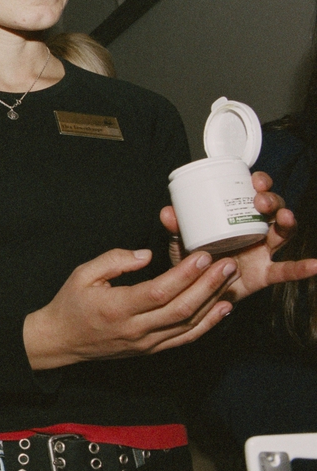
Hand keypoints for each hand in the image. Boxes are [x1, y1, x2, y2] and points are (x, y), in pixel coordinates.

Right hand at [24, 247, 237, 369]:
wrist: (61, 340)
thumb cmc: (71, 304)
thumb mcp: (82, 274)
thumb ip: (114, 261)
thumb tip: (146, 255)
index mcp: (116, 308)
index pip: (159, 291)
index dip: (184, 274)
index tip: (203, 256)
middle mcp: (134, 329)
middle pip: (181, 308)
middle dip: (208, 285)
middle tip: (227, 263)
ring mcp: (144, 343)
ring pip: (188, 324)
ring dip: (213, 301)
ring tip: (230, 279)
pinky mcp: (150, 349)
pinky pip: (185, 338)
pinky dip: (208, 324)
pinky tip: (222, 308)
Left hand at [160, 171, 316, 300]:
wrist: (196, 292)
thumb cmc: (195, 260)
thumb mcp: (183, 242)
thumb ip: (177, 228)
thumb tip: (167, 212)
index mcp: (237, 217)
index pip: (254, 193)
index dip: (260, 183)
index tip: (255, 179)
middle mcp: (255, 231)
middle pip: (273, 209)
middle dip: (272, 200)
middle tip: (261, 199)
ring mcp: (263, 251)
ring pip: (283, 232)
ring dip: (287, 221)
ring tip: (285, 216)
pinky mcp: (265, 273)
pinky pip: (286, 270)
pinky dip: (302, 268)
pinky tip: (314, 266)